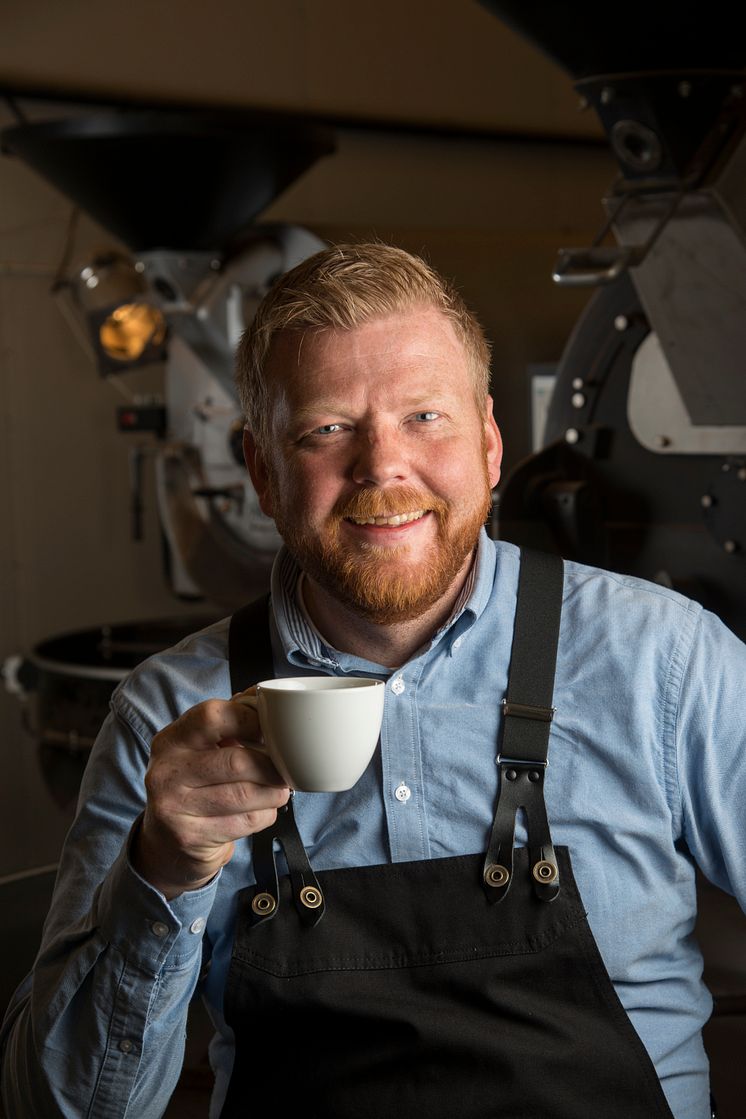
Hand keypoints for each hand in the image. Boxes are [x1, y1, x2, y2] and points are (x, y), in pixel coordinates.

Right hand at [132, 694, 289, 898]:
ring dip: (273, 792)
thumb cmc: (194, 784)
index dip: (250, 719)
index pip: (212, 716)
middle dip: (271, 766)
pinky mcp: (191, 837)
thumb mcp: (200, 749)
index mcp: (171, 740)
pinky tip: (261, 810)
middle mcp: (167, 772)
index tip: (271, 729)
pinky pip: (245, 822)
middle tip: (285, 769)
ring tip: (279, 789)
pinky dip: (265, 814)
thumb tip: (270, 702)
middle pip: (236, 761)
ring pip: (245, 795)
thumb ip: (230, 723)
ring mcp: (175, 807)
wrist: (167, 842)